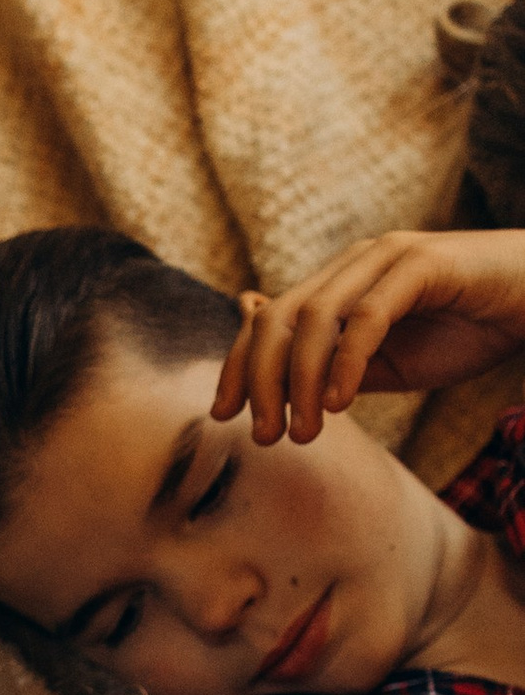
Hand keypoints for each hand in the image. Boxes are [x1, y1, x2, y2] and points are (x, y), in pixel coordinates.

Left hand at [213, 229, 524, 446]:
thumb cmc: (468, 331)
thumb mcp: (391, 364)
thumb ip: (334, 369)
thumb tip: (275, 382)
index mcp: (340, 283)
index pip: (269, 320)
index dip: (240, 366)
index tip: (225, 416)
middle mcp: (355, 263)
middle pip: (280, 318)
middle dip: (261, 380)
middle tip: (263, 436)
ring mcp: (387, 258)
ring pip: (317, 318)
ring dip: (300, 381)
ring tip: (303, 431)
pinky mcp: (422, 265)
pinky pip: (369, 316)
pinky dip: (346, 362)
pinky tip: (338, 404)